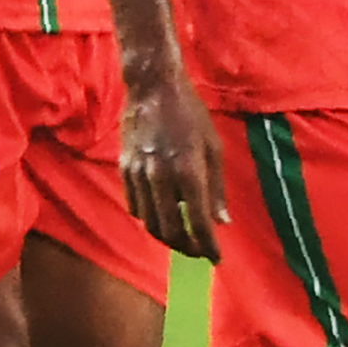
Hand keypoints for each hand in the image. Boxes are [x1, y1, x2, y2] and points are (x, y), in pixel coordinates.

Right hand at [120, 67, 224, 259]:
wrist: (152, 88)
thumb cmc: (191, 115)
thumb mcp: (214, 148)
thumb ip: (217, 188)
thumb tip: (223, 222)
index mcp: (189, 171)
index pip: (199, 222)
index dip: (209, 246)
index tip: (217, 258)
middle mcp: (161, 177)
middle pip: (170, 231)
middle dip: (187, 248)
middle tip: (200, 251)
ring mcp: (138, 174)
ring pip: (149, 223)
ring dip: (168, 237)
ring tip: (183, 239)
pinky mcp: (124, 170)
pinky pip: (135, 206)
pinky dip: (149, 218)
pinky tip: (162, 216)